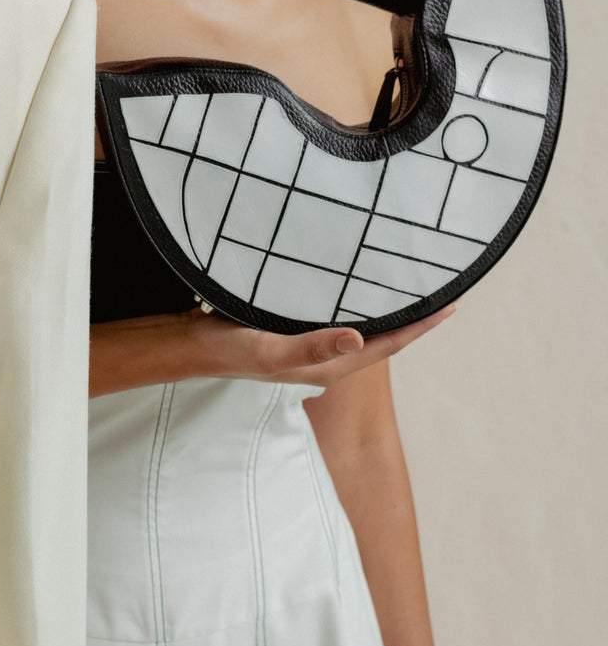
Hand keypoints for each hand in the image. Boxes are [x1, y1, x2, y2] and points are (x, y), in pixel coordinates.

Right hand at [182, 302, 456, 387]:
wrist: (194, 345)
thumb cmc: (232, 350)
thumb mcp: (271, 351)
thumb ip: (313, 348)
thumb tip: (359, 338)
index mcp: (332, 364)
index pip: (390, 344)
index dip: (421, 326)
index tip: (451, 306)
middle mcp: (329, 355)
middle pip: (383, 335)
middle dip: (413, 316)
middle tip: (441, 288)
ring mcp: (314, 342)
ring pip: (363, 323)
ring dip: (388, 307)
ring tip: (411, 284)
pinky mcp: (298, 326)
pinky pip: (340, 312)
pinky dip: (358, 299)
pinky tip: (358, 281)